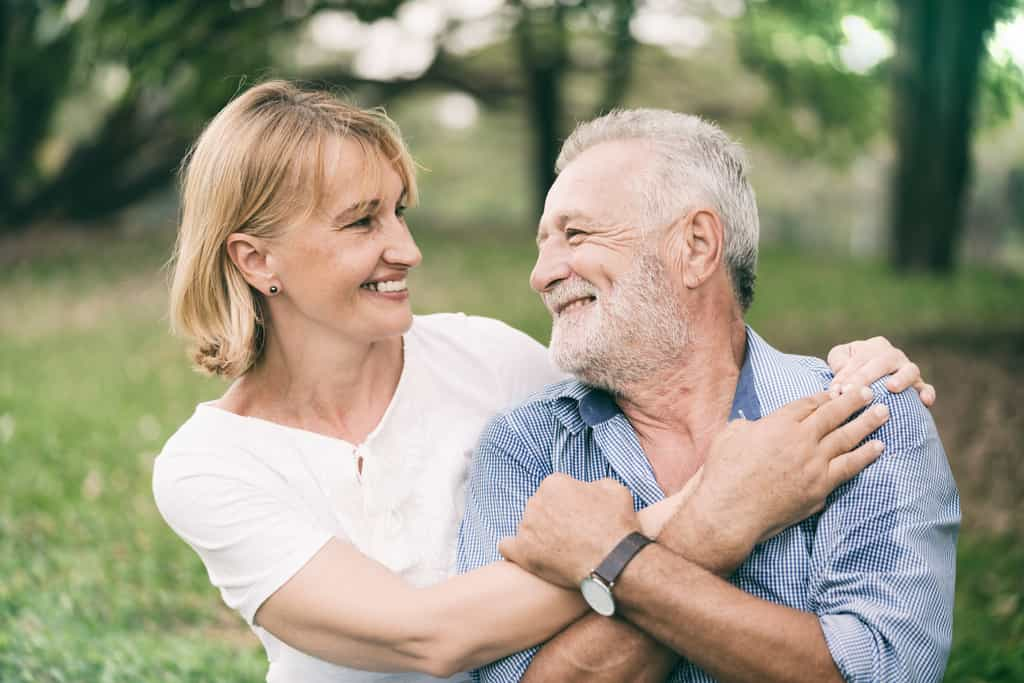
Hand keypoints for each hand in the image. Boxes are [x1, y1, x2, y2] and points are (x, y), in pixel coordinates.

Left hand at [500, 475, 639, 588]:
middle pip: (540, 507)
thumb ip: (594, 484)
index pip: (556, 490)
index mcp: (554, 483)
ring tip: (560, 551)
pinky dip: (516, 550)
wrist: (614, 562)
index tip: (580, 517)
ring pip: (528, 527)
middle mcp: (535, 501)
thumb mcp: (615, 489)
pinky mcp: (522, 552)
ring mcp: (526, 527)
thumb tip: (587, 489)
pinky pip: (507, 546)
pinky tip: (528, 556)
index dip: (570, 503)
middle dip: (553, 518)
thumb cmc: (617, 525)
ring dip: (539, 535)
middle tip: (573, 535)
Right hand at [683, 386, 888, 569]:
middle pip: (833, 414)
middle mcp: (801, 439)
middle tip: (869, 391)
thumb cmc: (723, 473)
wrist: (730, 511)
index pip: (808, 404)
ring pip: (847, 438)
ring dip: (867, 423)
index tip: (835, 392)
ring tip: (884, 413)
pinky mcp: (819, 488)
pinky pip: (849, 467)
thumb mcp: (729, 437)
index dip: (823, 396)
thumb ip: (748, 426)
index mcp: (778, 423)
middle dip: (854, 400)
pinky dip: (866, 456)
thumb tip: (755, 426)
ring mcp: (814, 464)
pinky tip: (879, 447)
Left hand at [827, 336, 934, 405]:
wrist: (868, 381)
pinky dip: (927, 392)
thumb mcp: (840, 358)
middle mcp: (894, 356)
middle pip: (882, 362)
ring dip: (901, 378)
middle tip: (851, 391)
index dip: (846, 375)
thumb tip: (842, 376)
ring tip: (891, 387)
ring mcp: (908, 370)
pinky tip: (925, 401)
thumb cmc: (850, 368)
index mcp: (875, 346)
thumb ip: (838, 361)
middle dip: (865, 377)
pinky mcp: (919, 385)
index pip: (859, 359)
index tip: (836, 390)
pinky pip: (926, 387)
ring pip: (910, 370)